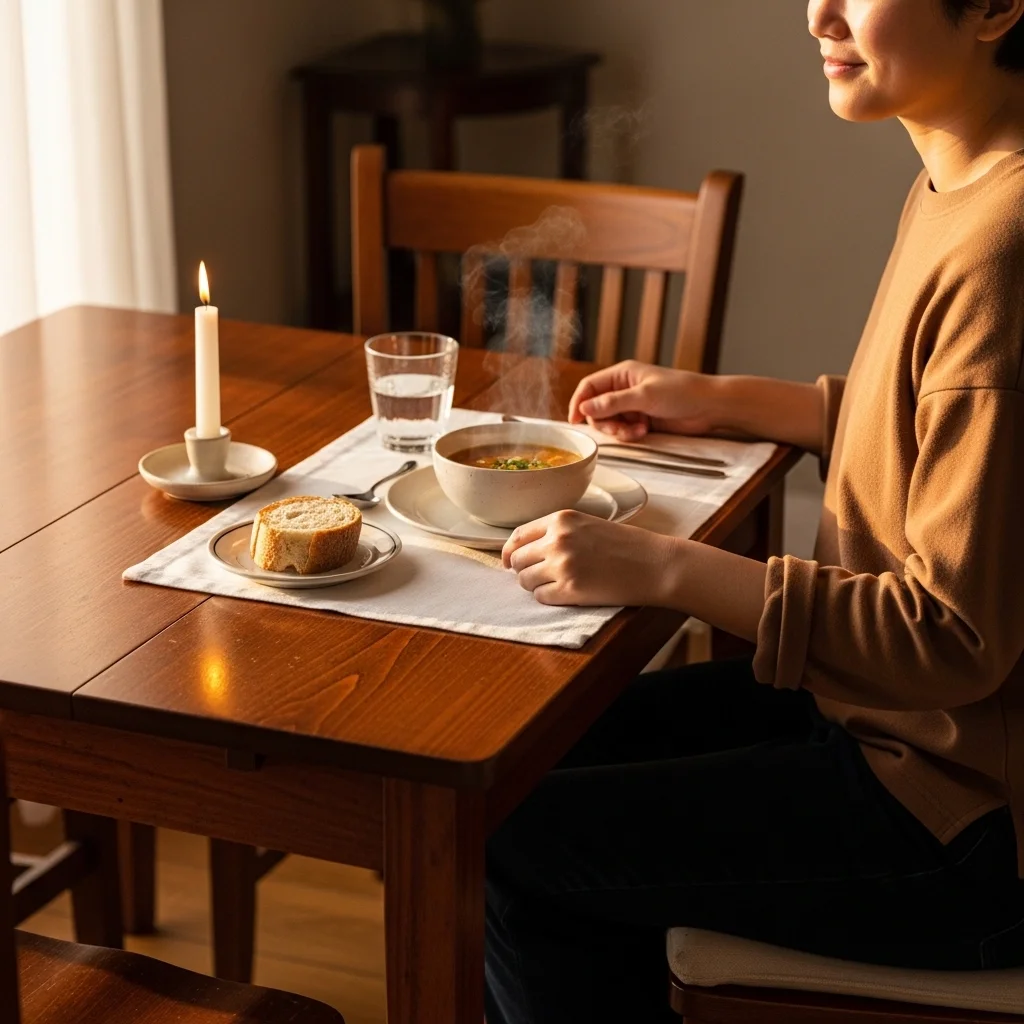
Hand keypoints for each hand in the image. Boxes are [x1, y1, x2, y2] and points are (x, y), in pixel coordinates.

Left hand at [502, 510, 678, 606]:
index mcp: (561, 519)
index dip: (509, 552)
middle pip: (517, 560)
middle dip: (524, 570)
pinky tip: (568, 593)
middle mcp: (558, 539)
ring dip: (536, 585)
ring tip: (558, 584)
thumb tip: (524, 551)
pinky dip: (549, 598)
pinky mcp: (570, 590)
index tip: (509, 562)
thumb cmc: (627, 545)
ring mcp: (562, 565)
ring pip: (525, 581)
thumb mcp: (588, 524)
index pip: (517, 536)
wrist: (656, 564)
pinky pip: (541, 598)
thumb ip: (558, 532)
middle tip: (540, 576)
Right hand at [567, 360, 719, 440]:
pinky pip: (623, 430)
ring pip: (609, 422)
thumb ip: (612, 403)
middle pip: (596, 409)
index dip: (579, 403)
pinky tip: (643, 432)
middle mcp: (623, 389)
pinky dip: (629, 434)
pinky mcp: (641, 420)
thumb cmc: (681, 392)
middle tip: (618, 429)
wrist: (708, 406)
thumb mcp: (644, 395)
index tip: (574, 421)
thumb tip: (584, 409)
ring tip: (637, 431)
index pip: (589, 387)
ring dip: (619, 430)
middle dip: (604, 422)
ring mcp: (632, 405)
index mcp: (622, 374)